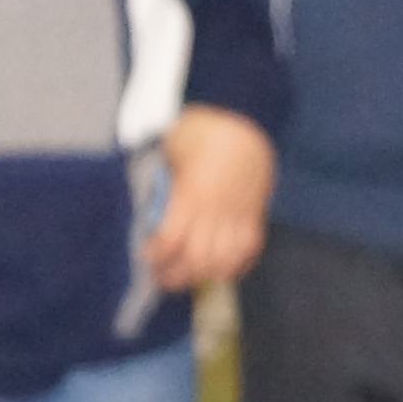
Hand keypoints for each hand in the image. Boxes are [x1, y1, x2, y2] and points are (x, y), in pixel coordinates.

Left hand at [141, 109, 276, 292]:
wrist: (247, 123)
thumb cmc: (203, 133)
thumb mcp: (173, 150)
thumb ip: (162, 180)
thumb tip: (148, 211)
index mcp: (193, 192)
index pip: (172, 239)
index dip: (157, 256)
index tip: (147, 257)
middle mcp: (217, 209)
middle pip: (197, 259)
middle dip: (177, 276)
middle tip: (162, 277)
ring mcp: (239, 215)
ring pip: (223, 262)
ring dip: (203, 276)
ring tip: (187, 278)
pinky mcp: (255, 217)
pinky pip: (247, 253)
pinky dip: (233, 267)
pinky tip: (217, 269)